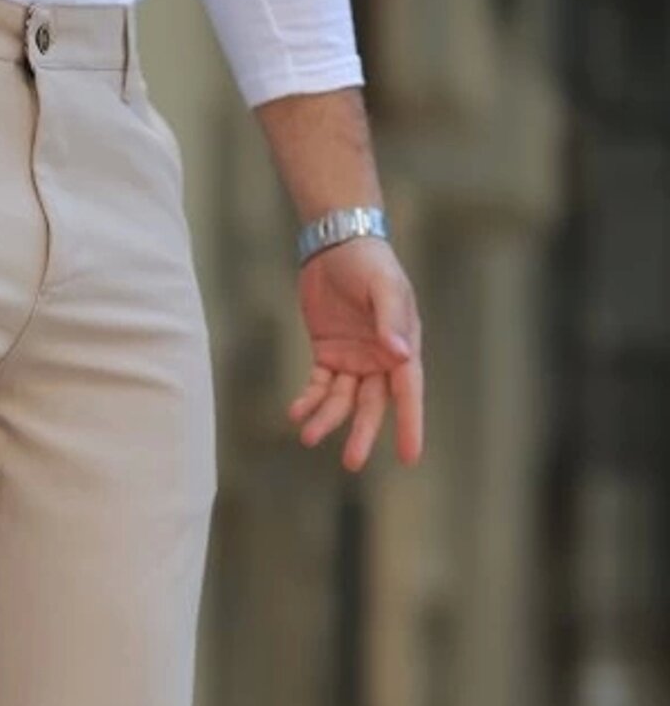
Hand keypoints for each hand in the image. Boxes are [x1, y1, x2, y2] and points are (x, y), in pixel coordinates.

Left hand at [289, 238, 424, 471]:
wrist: (338, 243)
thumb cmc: (370, 262)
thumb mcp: (384, 287)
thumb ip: (391, 320)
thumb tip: (401, 356)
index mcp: (403, 346)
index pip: (409, 393)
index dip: (410, 424)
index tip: (410, 457)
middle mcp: (380, 360)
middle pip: (372, 405)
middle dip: (362, 433)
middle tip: (352, 462)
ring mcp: (353, 359)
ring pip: (341, 400)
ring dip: (326, 418)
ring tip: (308, 436)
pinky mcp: (327, 354)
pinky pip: (318, 385)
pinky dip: (308, 400)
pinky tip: (295, 413)